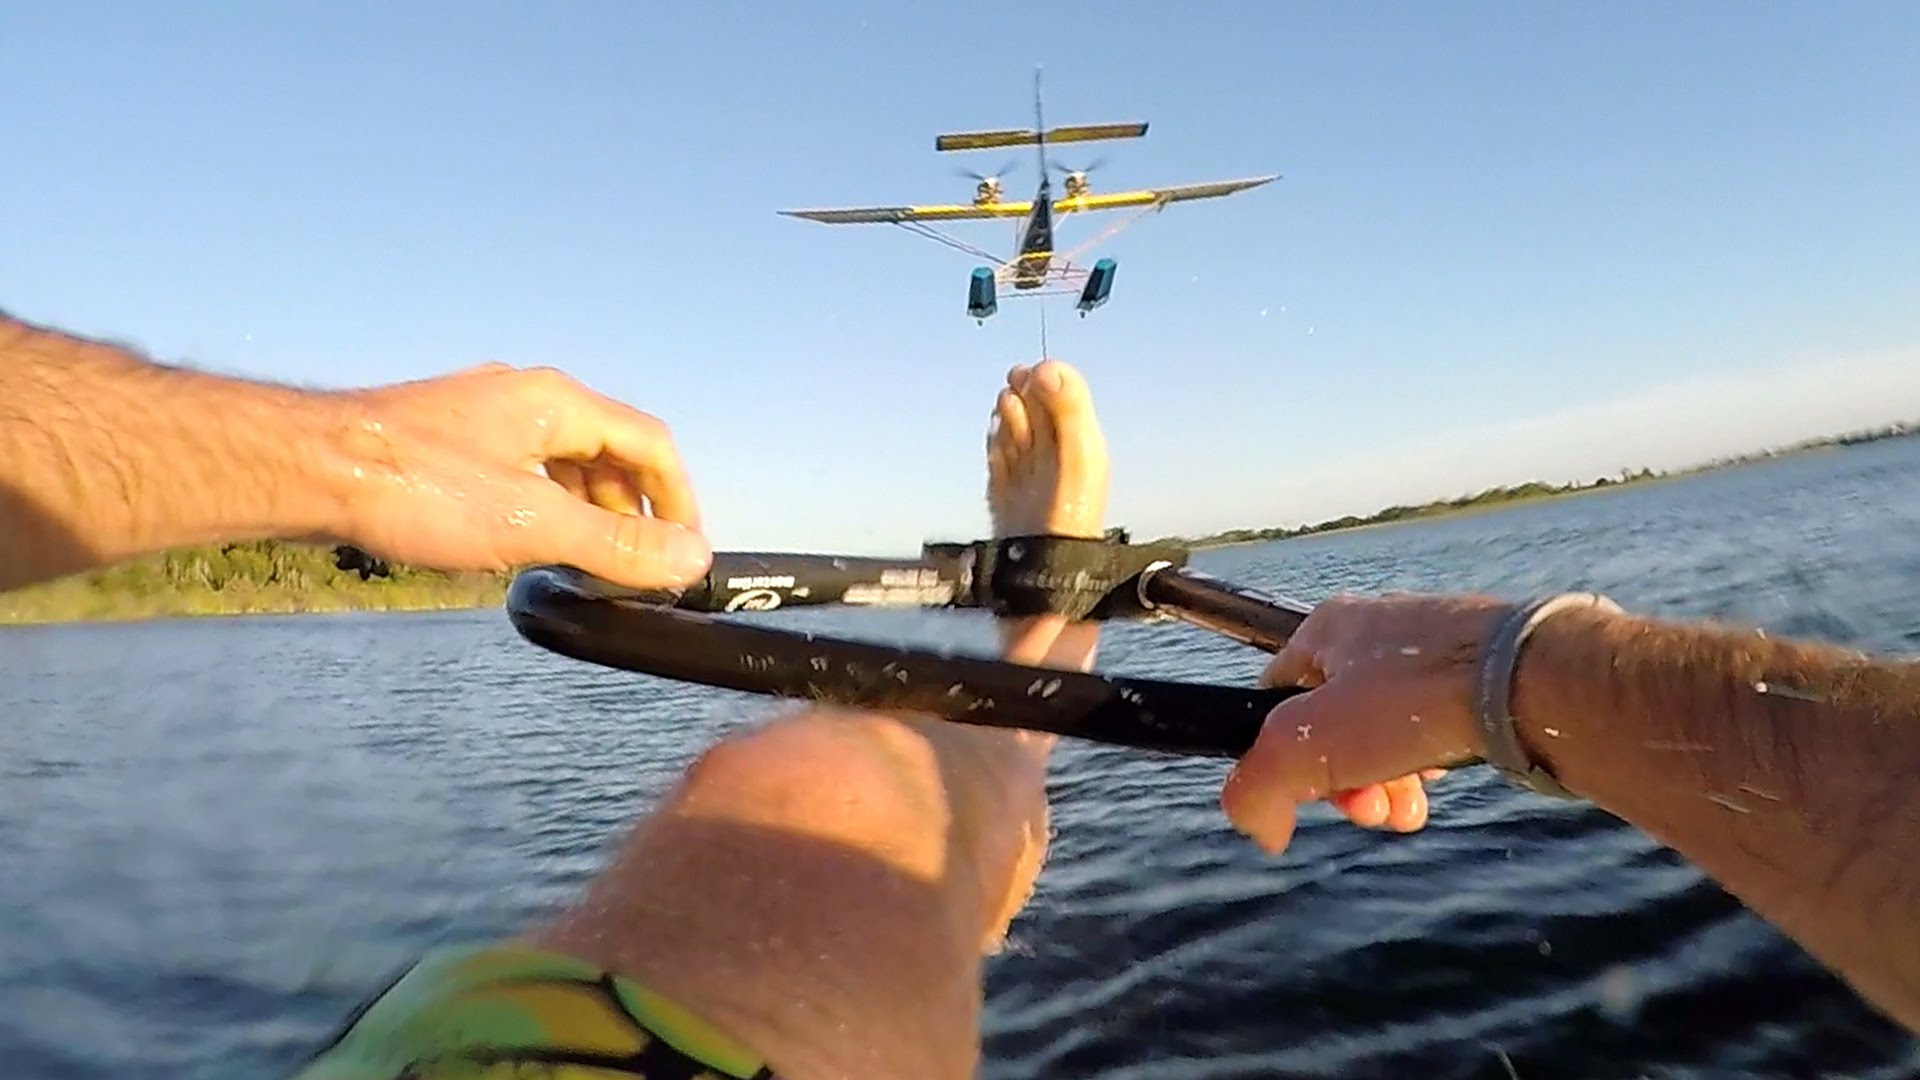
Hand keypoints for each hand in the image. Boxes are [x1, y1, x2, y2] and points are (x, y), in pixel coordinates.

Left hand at [319, 363, 711, 589]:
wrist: (306, 469)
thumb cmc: (413, 486)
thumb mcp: (532, 525)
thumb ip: (616, 545)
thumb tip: (689, 558)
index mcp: (557, 403)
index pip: (650, 443)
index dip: (678, 501)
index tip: (683, 552)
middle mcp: (524, 398)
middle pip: (609, 452)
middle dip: (632, 513)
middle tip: (634, 569)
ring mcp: (482, 416)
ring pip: (561, 463)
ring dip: (586, 514)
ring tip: (584, 566)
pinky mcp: (446, 442)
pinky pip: (520, 471)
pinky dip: (542, 509)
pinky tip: (522, 546)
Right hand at [1220, 592, 1509, 854]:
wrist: (1529, 681)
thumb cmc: (1411, 700)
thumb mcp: (1304, 747)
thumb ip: (1256, 788)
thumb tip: (1257, 827)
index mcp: (1326, 629)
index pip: (1272, 696)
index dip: (1278, 754)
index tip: (1307, 793)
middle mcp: (1377, 632)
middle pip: (1333, 726)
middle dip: (1343, 783)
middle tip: (1369, 811)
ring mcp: (1433, 651)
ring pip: (1386, 733)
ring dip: (1385, 784)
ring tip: (1406, 811)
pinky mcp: (1479, 675)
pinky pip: (1435, 728)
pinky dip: (1428, 765)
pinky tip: (1438, 786)